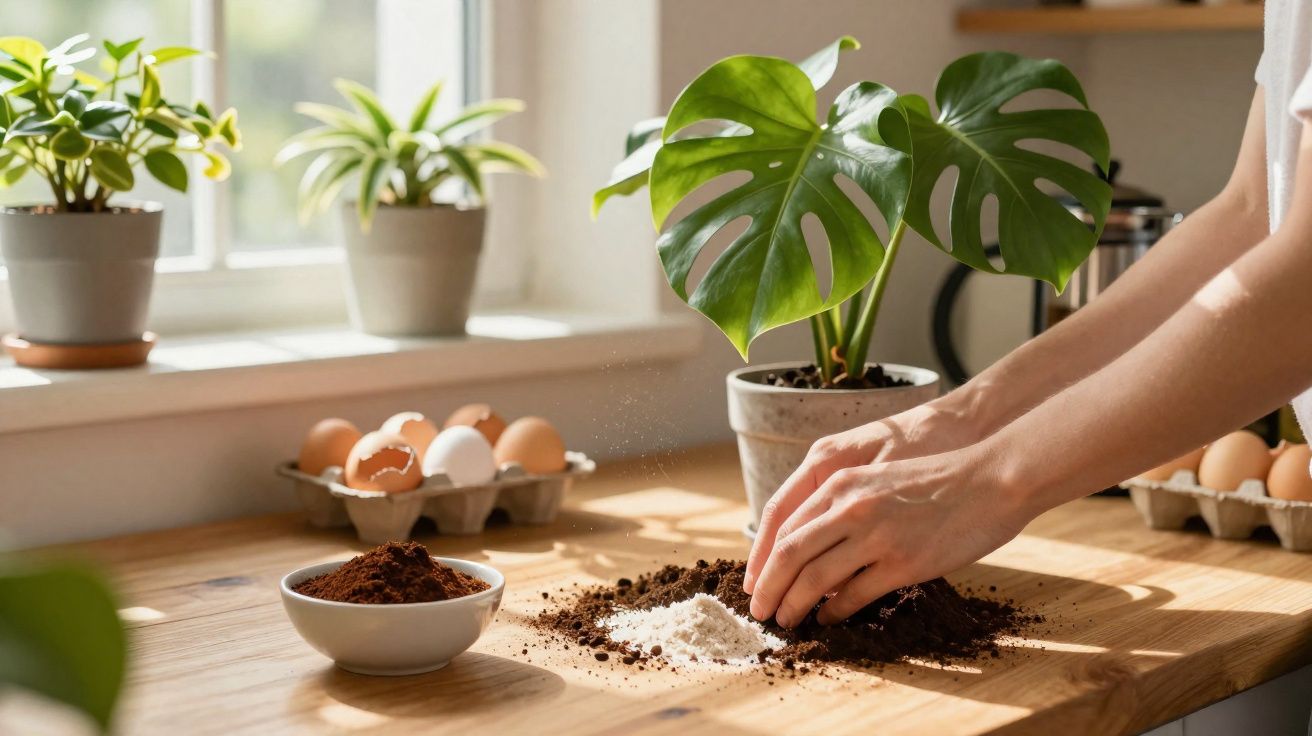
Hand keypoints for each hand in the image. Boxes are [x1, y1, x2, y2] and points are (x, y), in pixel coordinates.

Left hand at [742, 446, 1031, 627]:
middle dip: (768, 588)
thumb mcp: (876, 478)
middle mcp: (851, 508)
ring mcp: (876, 537)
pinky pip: (853, 596)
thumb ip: (840, 505)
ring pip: (814, 580)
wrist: (989, 480)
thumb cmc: (935, 480)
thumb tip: (809, 546)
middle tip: (759, 611)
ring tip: (786, 620)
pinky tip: (828, 619)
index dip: (761, 559)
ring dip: (794, 605)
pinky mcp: (902, 564)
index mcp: (840, 483)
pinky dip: (833, 612)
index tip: (753, 582)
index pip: (783, 526)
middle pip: (789, 555)